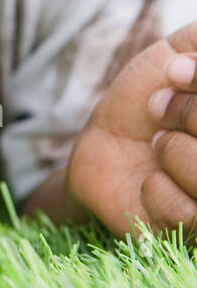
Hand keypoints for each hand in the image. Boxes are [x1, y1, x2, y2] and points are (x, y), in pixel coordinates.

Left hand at [64, 23, 196, 238]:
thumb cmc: (149, 97)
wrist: (100, 144)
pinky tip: (149, 181)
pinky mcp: (195, 234)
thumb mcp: (178, 54)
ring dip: (174, 152)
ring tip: (157, 145)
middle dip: (189, 114)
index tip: (175, 70)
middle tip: (159, 106)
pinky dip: (158, 190)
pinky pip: (189, 214)